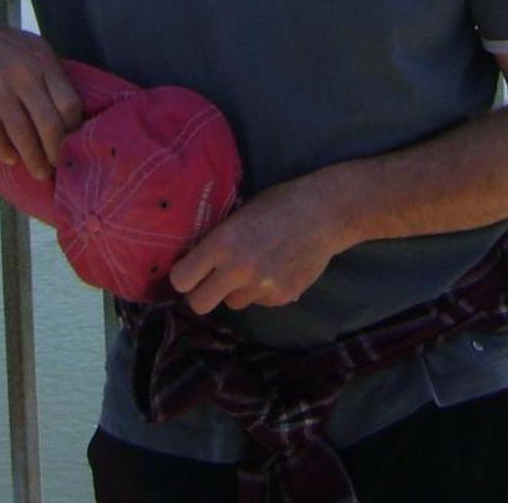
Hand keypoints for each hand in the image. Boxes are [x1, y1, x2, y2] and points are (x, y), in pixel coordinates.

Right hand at [0, 5, 83, 179]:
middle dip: (57, 152)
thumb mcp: (32, 49)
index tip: (75, 143)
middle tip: (59, 167)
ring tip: (40, 173)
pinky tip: (11, 158)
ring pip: (23, 136)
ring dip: (34, 160)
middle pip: (50, 125)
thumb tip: (69, 115)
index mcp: (43, 61)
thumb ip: (49, 77)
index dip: (75, 129)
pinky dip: (5, 152)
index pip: (70, 103)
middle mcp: (24, 75)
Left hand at [167, 175, 351, 314]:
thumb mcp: (241, 213)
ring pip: (233, 303)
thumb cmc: (280, 203)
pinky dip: (263, 291)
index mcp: (222, 243)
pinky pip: (259, 302)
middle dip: (203, 294)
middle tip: (212, 281)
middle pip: (199, 304)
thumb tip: (197, 255)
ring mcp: (260, 287)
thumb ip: (219, 237)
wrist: (325, 213)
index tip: (190, 271)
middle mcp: (237, 269)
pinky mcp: (281, 297)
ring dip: (237, 291)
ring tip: (255, 267)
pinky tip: (277, 268)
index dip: (184, 276)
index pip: (181, 280)